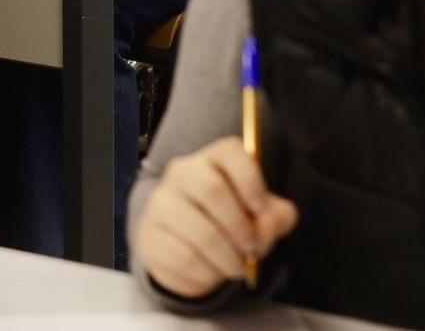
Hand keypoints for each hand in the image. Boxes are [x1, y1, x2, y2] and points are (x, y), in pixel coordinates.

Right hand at [135, 137, 298, 299]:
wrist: (184, 251)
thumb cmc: (228, 225)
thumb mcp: (259, 217)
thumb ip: (275, 216)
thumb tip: (265, 224)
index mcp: (213, 160)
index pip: (231, 152)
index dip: (252, 182)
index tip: (261, 210)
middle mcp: (182, 172)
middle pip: (212, 189)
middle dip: (240, 227)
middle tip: (251, 248)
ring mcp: (161, 201)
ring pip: (201, 232)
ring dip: (228, 257)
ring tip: (235, 266)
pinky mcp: (150, 233)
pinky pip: (185, 257)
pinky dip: (207, 273)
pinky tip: (211, 270)